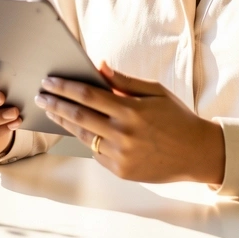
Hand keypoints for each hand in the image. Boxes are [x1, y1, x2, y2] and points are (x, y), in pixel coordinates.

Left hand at [35, 62, 224, 184]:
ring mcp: (120, 155)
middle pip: (78, 116)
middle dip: (56, 104)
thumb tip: (99, 66)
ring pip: (83, 136)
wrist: (197, 153)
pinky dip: (87, 139)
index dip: (65, 87)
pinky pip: (96, 153)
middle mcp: (123, 134)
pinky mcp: (121, 171)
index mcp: (131, 110)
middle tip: (41, 96)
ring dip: (64, 122)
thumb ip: (125, 81)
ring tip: (52, 111)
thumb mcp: (155, 92)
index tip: (49, 81)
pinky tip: (78, 129)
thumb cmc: (177, 118)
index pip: (88, 95)